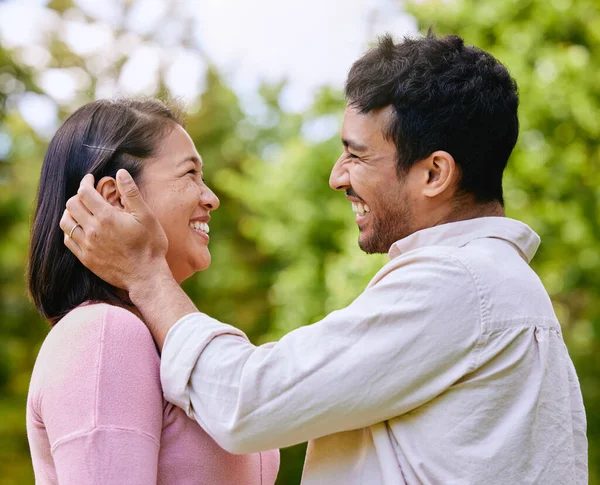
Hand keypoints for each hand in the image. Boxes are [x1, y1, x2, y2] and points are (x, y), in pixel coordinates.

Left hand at [60, 169, 169, 292]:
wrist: (146, 276)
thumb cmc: (150, 245)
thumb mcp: (146, 216)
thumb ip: (131, 193)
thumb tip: (121, 173)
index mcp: (106, 217)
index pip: (85, 192)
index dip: (86, 181)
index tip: (91, 179)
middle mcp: (92, 230)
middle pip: (71, 205)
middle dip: (78, 195)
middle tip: (89, 194)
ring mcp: (87, 246)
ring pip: (66, 222)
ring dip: (71, 212)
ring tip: (81, 210)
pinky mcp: (86, 258)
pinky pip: (68, 239)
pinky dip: (70, 229)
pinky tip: (81, 228)